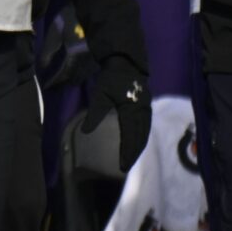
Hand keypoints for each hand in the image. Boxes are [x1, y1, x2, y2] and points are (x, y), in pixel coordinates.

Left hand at [86, 54, 151, 177]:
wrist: (126, 64)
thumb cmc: (110, 80)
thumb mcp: (99, 96)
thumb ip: (94, 114)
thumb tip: (85, 132)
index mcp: (131, 110)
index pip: (129, 136)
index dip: (127, 152)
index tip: (122, 165)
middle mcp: (142, 112)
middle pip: (139, 138)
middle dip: (133, 153)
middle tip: (126, 167)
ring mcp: (146, 110)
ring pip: (144, 133)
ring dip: (138, 147)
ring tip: (131, 159)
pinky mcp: (147, 108)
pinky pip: (146, 127)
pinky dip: (142, 138)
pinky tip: (138, 144)